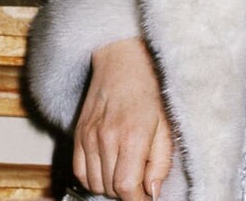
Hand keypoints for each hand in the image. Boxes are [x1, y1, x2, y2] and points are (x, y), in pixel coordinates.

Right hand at [73, 37, 172, 200]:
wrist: (122, 58)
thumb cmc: (150, 88)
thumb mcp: (167, 123)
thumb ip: (161, 161)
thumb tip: (152, 192)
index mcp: (132, 135)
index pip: (126, 188)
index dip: (138, 199)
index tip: (147, 197)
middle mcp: (106, 138)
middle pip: (111, 189)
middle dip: (128, 190)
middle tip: (141, 176)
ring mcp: (88, 136)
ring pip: (95, 183)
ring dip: (111, 185)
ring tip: (126, 168)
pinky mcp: (77, 134)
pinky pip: (80, 172)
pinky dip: (93, 177)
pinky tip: (108, 166)